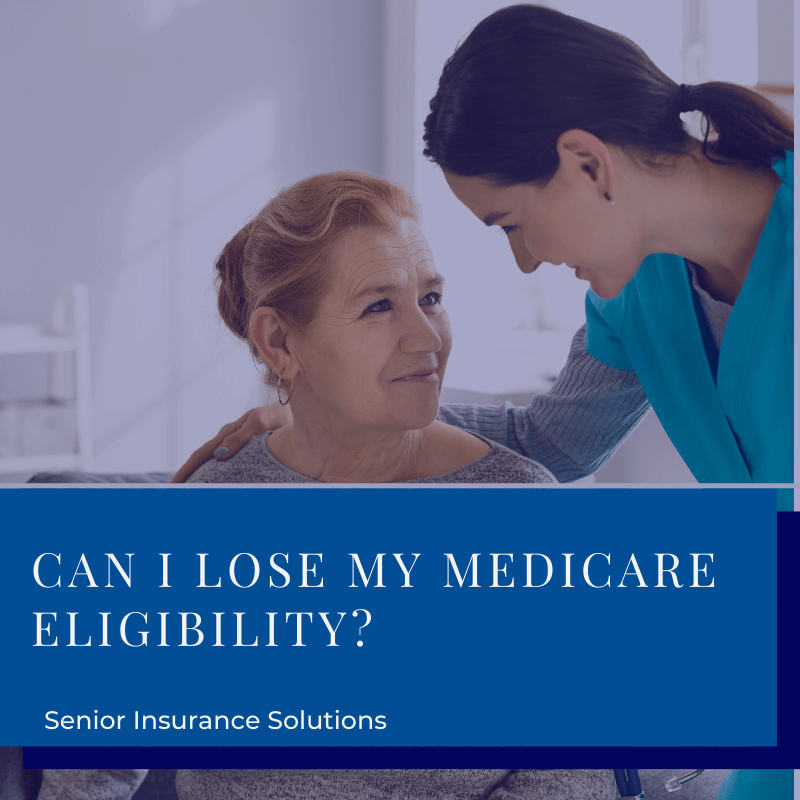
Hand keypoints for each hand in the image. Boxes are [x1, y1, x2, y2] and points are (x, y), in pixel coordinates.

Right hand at [170, 402, 292, 482]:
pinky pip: (229, 463)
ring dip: (201, 475)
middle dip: (187, 476)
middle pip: (202, 459)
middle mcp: (229, 438)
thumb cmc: (281, 414)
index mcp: (228, 432)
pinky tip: (219, 483)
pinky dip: (218, 473)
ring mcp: (237, 442)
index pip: (200, 455)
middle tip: (175, 494)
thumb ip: (241, 437)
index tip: (173, 486)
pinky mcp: (249, 448)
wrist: (298, 407)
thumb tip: (218, 455)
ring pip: (213, 462)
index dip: (185, 471)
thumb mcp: (261, 423)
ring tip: (191, 492)